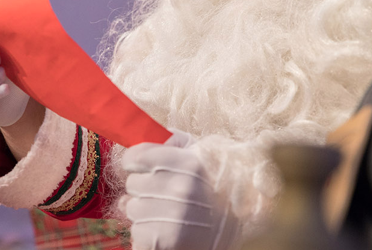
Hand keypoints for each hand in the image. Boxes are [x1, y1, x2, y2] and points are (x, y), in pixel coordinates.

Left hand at [123, 132, 236, 249]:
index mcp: (188, 163)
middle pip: (132, 183)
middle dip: (143, 188)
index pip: (135, 156)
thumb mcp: (202, 154)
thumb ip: (174, 140)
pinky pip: (136, 232)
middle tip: (164, 194)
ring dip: (144, 212)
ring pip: (131, 209)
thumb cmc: (216, 186)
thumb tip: (141, 133)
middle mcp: (179, 188)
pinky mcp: (163, 242)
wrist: (240, 225)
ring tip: (168, 213)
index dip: (137, 162)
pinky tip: (166, 230)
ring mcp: (171, 217)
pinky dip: (146, 234)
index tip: (145, 168)